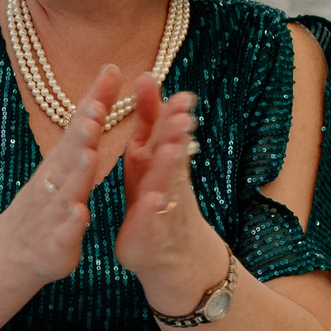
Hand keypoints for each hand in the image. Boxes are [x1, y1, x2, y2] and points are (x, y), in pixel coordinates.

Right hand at [0, 63, 120, 289]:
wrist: (11, 253)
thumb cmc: (44, 204)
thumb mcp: (62, 165)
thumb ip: (80, 134)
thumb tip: (98, 95)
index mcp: (61, 163)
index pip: (79, 126)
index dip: (94, 100)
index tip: (111, 73)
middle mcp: (55, 182)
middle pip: (70, 153)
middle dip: (83, 131)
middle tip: (96, 109)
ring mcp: (53, 212)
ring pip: (68, 190)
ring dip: (78, 172)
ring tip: (90, 155)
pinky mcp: (56, 243)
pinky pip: (64, 232)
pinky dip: (72, 224)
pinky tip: (80, 214)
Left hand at [114, 73, 231, 314]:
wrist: (170, 254)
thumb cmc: (154, 197)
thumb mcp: (148, 155)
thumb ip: (149, 120)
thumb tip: (147, 76)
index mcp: (155, 159)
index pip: (161, 129)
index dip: (163, 109)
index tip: (167, 87)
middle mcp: (163, 179)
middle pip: (171, 152)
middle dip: (175, 132)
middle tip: (182, 112)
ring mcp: (159, 205)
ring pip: (166, 183)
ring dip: (170, 166)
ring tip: (173, 148)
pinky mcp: (148, 231)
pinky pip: (152, 220)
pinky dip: (153, 210)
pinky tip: (155, 200)